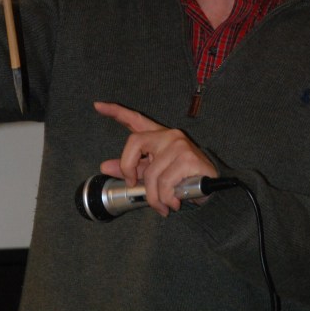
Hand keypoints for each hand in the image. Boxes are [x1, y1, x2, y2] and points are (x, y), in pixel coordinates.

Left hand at [94, 101, 217, 216]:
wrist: (212, 189)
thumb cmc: (182, 179)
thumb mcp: (153, 173)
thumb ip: (131, 168)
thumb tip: (105, 166)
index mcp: (158, 137)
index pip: (135, 120)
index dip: (115, 112)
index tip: (97, 105)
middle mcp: (168, 136)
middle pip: (134, 143)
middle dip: (128, 168)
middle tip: (133, 184)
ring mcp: (179, 145)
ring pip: (150, 173)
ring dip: (153, 197)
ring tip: (161, 205)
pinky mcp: (188, 159)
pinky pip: (164, 183)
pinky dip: (165, 199)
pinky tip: (173, 202)